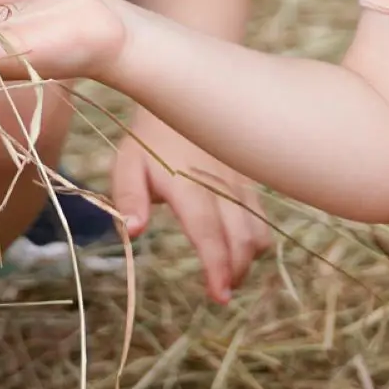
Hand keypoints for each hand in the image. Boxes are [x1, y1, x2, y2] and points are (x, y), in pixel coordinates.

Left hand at [113, 113, 268, 302]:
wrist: (183, 94)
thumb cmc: (148, 137)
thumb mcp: (127, 163)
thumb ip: (129, 197)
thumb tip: (133, 231)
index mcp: (187, 183)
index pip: (207, 231)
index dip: (216, 266)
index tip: (219, 294)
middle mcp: (220, 183)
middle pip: (240, 238)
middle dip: (235, 271)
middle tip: (221, 292)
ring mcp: (239, 180)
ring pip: (257, 229)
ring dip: (247, 257)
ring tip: (230, 272)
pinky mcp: (249, 178)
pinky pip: (261, 215)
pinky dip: (254, 237)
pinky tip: (239, 246)